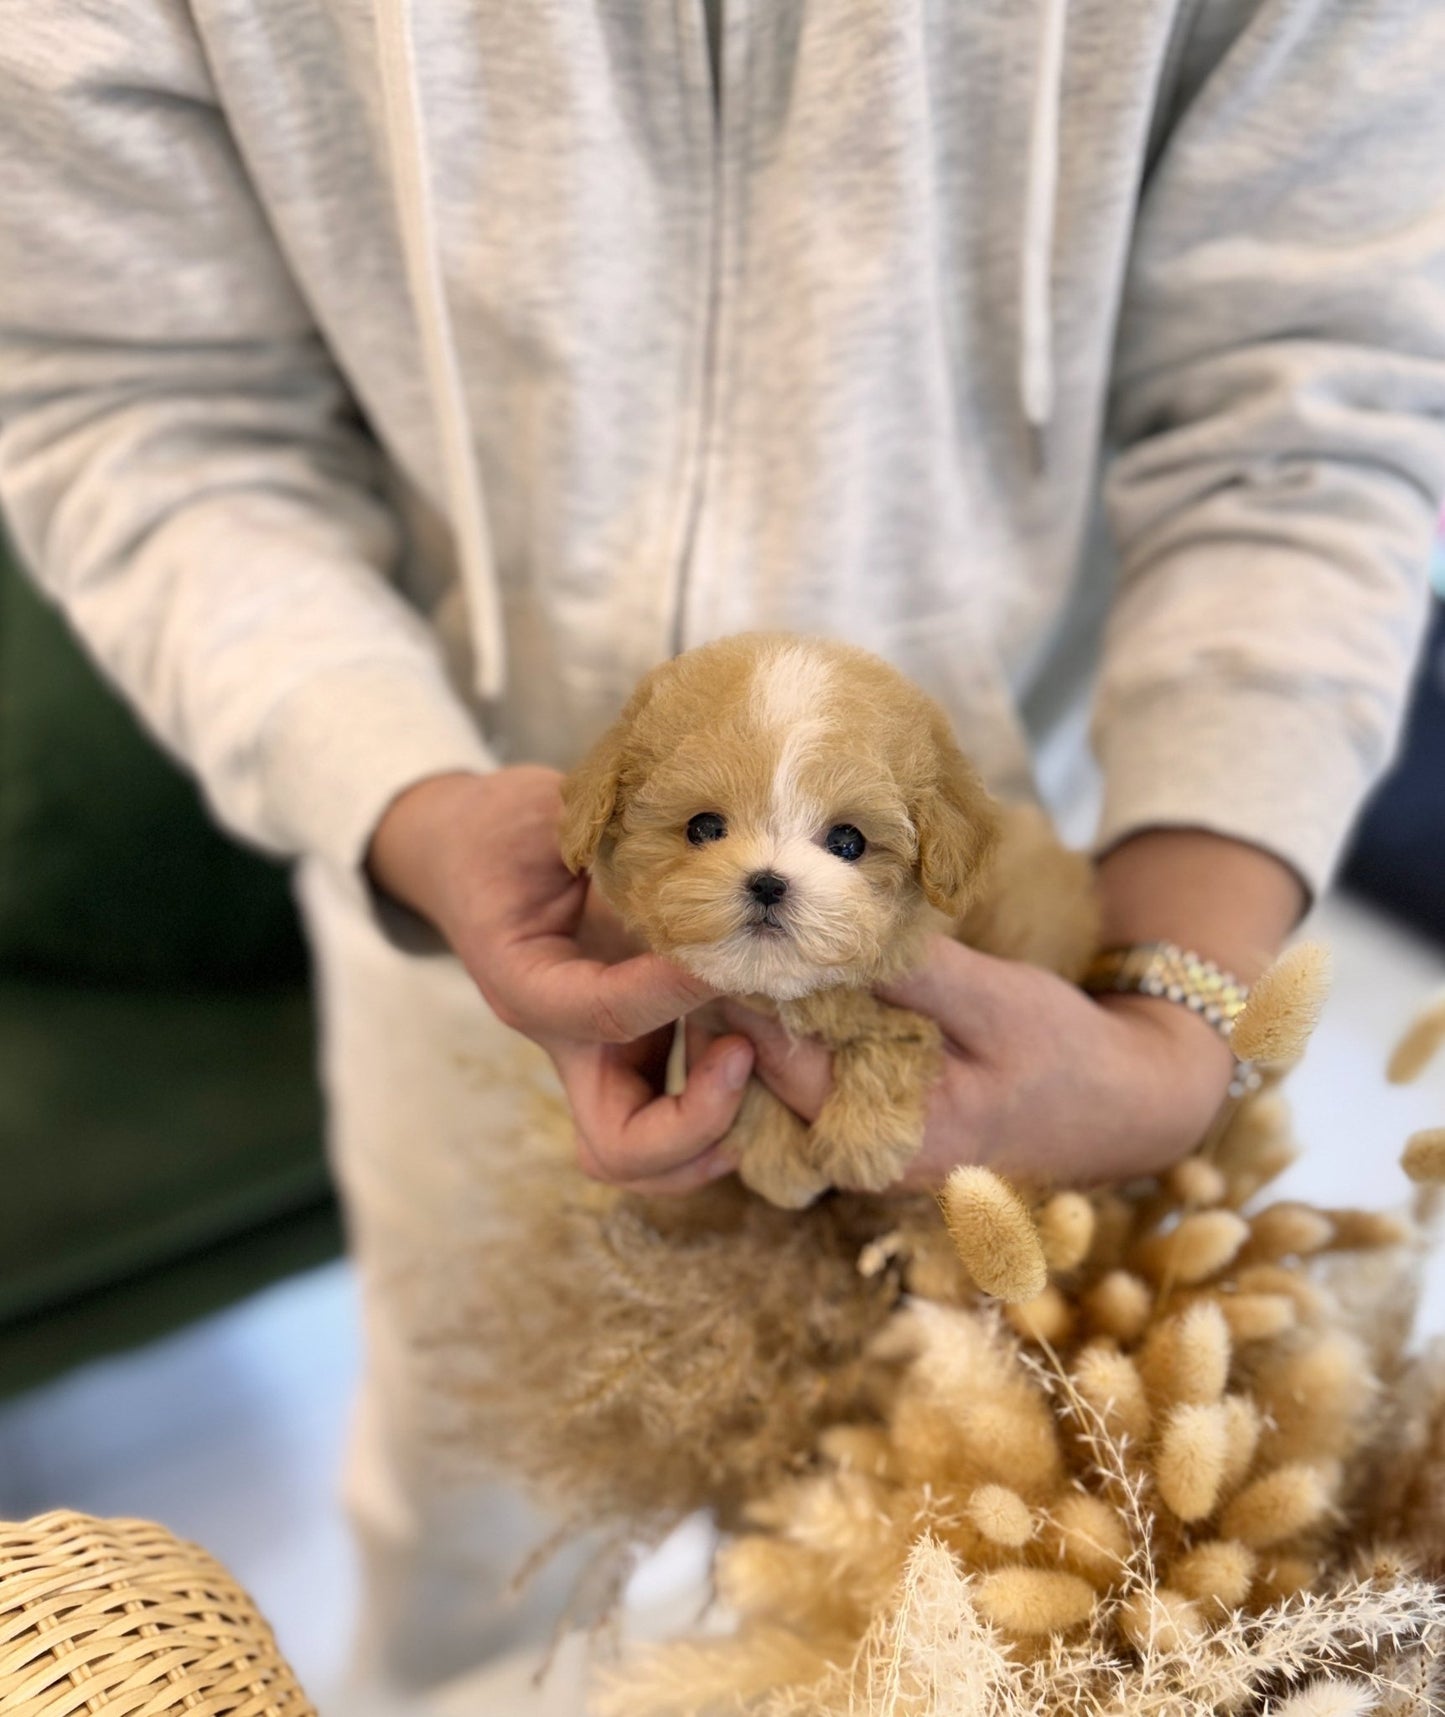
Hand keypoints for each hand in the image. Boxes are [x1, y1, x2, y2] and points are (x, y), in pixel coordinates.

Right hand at [367, 769, 754, 1193]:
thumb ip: (610, 843)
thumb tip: (709, 859)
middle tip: (741, 1052)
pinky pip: (684, 1106)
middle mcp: (568, 1042)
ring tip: (766, 1053)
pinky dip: (735, 1093)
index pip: (605, 1016)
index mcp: (530, 987)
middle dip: (695, 1124)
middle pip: (619, 1148)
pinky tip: (773, 1033)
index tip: (724, 956)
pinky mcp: (640, 1048)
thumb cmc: (503, 832)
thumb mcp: (541, 820)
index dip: (671, 992)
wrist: (471, 850)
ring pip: (652, 1152)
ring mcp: (605, 1056)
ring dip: (722, 1125)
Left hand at [720, 934, 1237, 1187]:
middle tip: (718, 920)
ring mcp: (864, 1153)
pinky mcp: (875, 1132)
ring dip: (771, 1012)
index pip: (777, 1057)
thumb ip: (907, 973)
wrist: (1125, 1107)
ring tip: (749, 937)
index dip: (744, 988)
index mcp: (884, 1140)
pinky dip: (805, 1029)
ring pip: (786, 1076)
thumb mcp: (992, 1001)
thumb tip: (824, 927)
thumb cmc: (1064, 1053)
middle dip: (746, 998)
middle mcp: (860, 1161)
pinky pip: (815, 1078)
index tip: (716, 925)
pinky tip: (801, 977)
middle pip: (769, 1071)